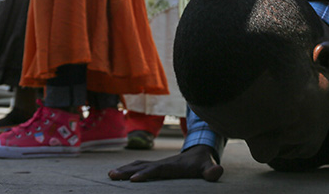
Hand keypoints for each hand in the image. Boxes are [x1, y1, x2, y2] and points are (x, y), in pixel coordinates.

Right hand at [108, 145, 223, 181]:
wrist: (200, 150)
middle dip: (128, 171)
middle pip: (144, 166)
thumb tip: (218, 172)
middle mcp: (163, 163)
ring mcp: (159, 163)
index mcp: (174, 166)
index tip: (134, 179)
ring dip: (125, 169)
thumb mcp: (209, 167)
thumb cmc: (203, 163)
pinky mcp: (156, 165)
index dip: (147, 173)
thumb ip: (212, 171)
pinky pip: (140, 166)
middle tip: (113, 175)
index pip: (159, 170)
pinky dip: (128, 168)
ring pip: (139, 165)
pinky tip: (118, 173)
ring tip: (111, 174)